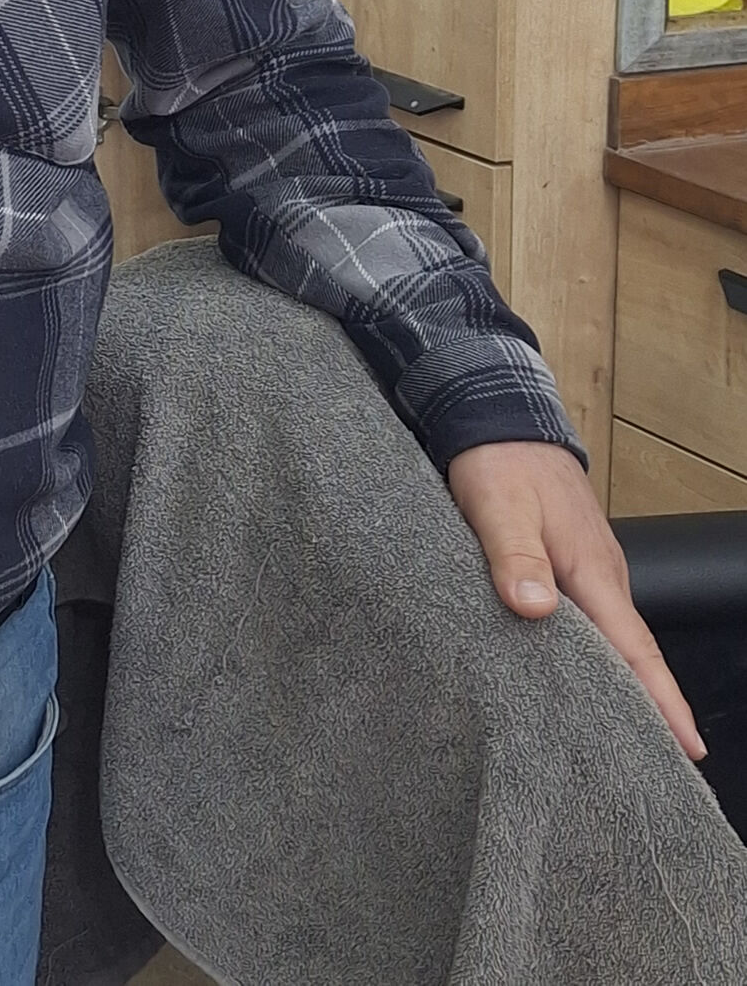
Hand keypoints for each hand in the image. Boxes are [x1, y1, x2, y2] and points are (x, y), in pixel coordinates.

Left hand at [447, 440, 703, 761]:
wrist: (496, 415)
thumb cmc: (500, 460)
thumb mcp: (499, 506)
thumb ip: (515, 557)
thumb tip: (537, 609)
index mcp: (591, 569)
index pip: (634, 648)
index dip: (660, 699)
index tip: (689, 747)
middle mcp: (598, 576)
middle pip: (628, 655)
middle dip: (646, 709)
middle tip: (652, 768)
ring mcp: (585, 571)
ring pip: (607, 640)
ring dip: (616, 684)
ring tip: (615, 740)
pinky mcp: (565, 565)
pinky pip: (587, 620)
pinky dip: (589, 654)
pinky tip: (573, 677)